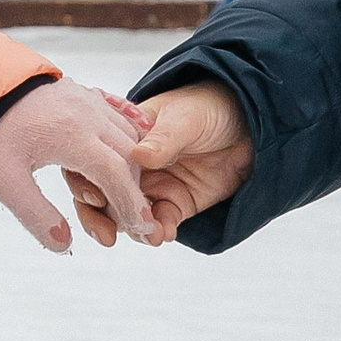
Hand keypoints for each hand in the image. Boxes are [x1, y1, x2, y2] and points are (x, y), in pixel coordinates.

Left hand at [0, 81, 152, 253]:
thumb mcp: (3, 180)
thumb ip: (35, 214)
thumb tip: (62, 246)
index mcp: (72, 136)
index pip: (116, 175)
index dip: (132, 205)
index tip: (143, 228)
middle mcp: (88, 115)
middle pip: (130, 156)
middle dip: (137, 190)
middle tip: (138, 220)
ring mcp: (89, 102)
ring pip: (129, 136)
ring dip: (133, 167)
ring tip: (128, 196)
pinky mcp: (84, 95)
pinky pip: (119, 117)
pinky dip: (129, 139)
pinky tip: (132, 155)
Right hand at [71, 80, 252, 249]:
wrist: (254, 121)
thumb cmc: (212, 105)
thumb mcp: (187, 116)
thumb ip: (164, 138)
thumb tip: (139, 155)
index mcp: (124, 137)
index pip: (92, 160)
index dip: (86, 179)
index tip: (95, 196)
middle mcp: (132, 164)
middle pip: (103, 194)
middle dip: (103, 216)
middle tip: (109, 233)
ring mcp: (154, 186)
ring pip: (129, 215)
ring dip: (135, 229)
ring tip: (151, 235)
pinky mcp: (177, 203)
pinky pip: (161, 223)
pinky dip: (160, 231)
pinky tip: (165, 233)